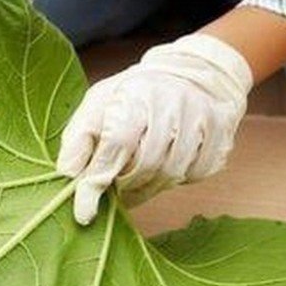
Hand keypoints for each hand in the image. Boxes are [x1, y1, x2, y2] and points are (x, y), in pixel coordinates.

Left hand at [56, 34, 253, 224]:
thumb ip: (79, 137)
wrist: (194, 72)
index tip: (84, 213)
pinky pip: (197, 174)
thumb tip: (65, 175)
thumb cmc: (136, 93)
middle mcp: (171, 104)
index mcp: (135, 96)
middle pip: (146, 165)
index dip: (97, 182)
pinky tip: (169, 164)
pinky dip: (178, 178)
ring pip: (171, 174)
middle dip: (126, 185)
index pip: (115, 145)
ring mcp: (201, 119)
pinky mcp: (221, 135)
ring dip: (150, 186)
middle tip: (117, 189)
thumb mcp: (99, 102)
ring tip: (138, 179)